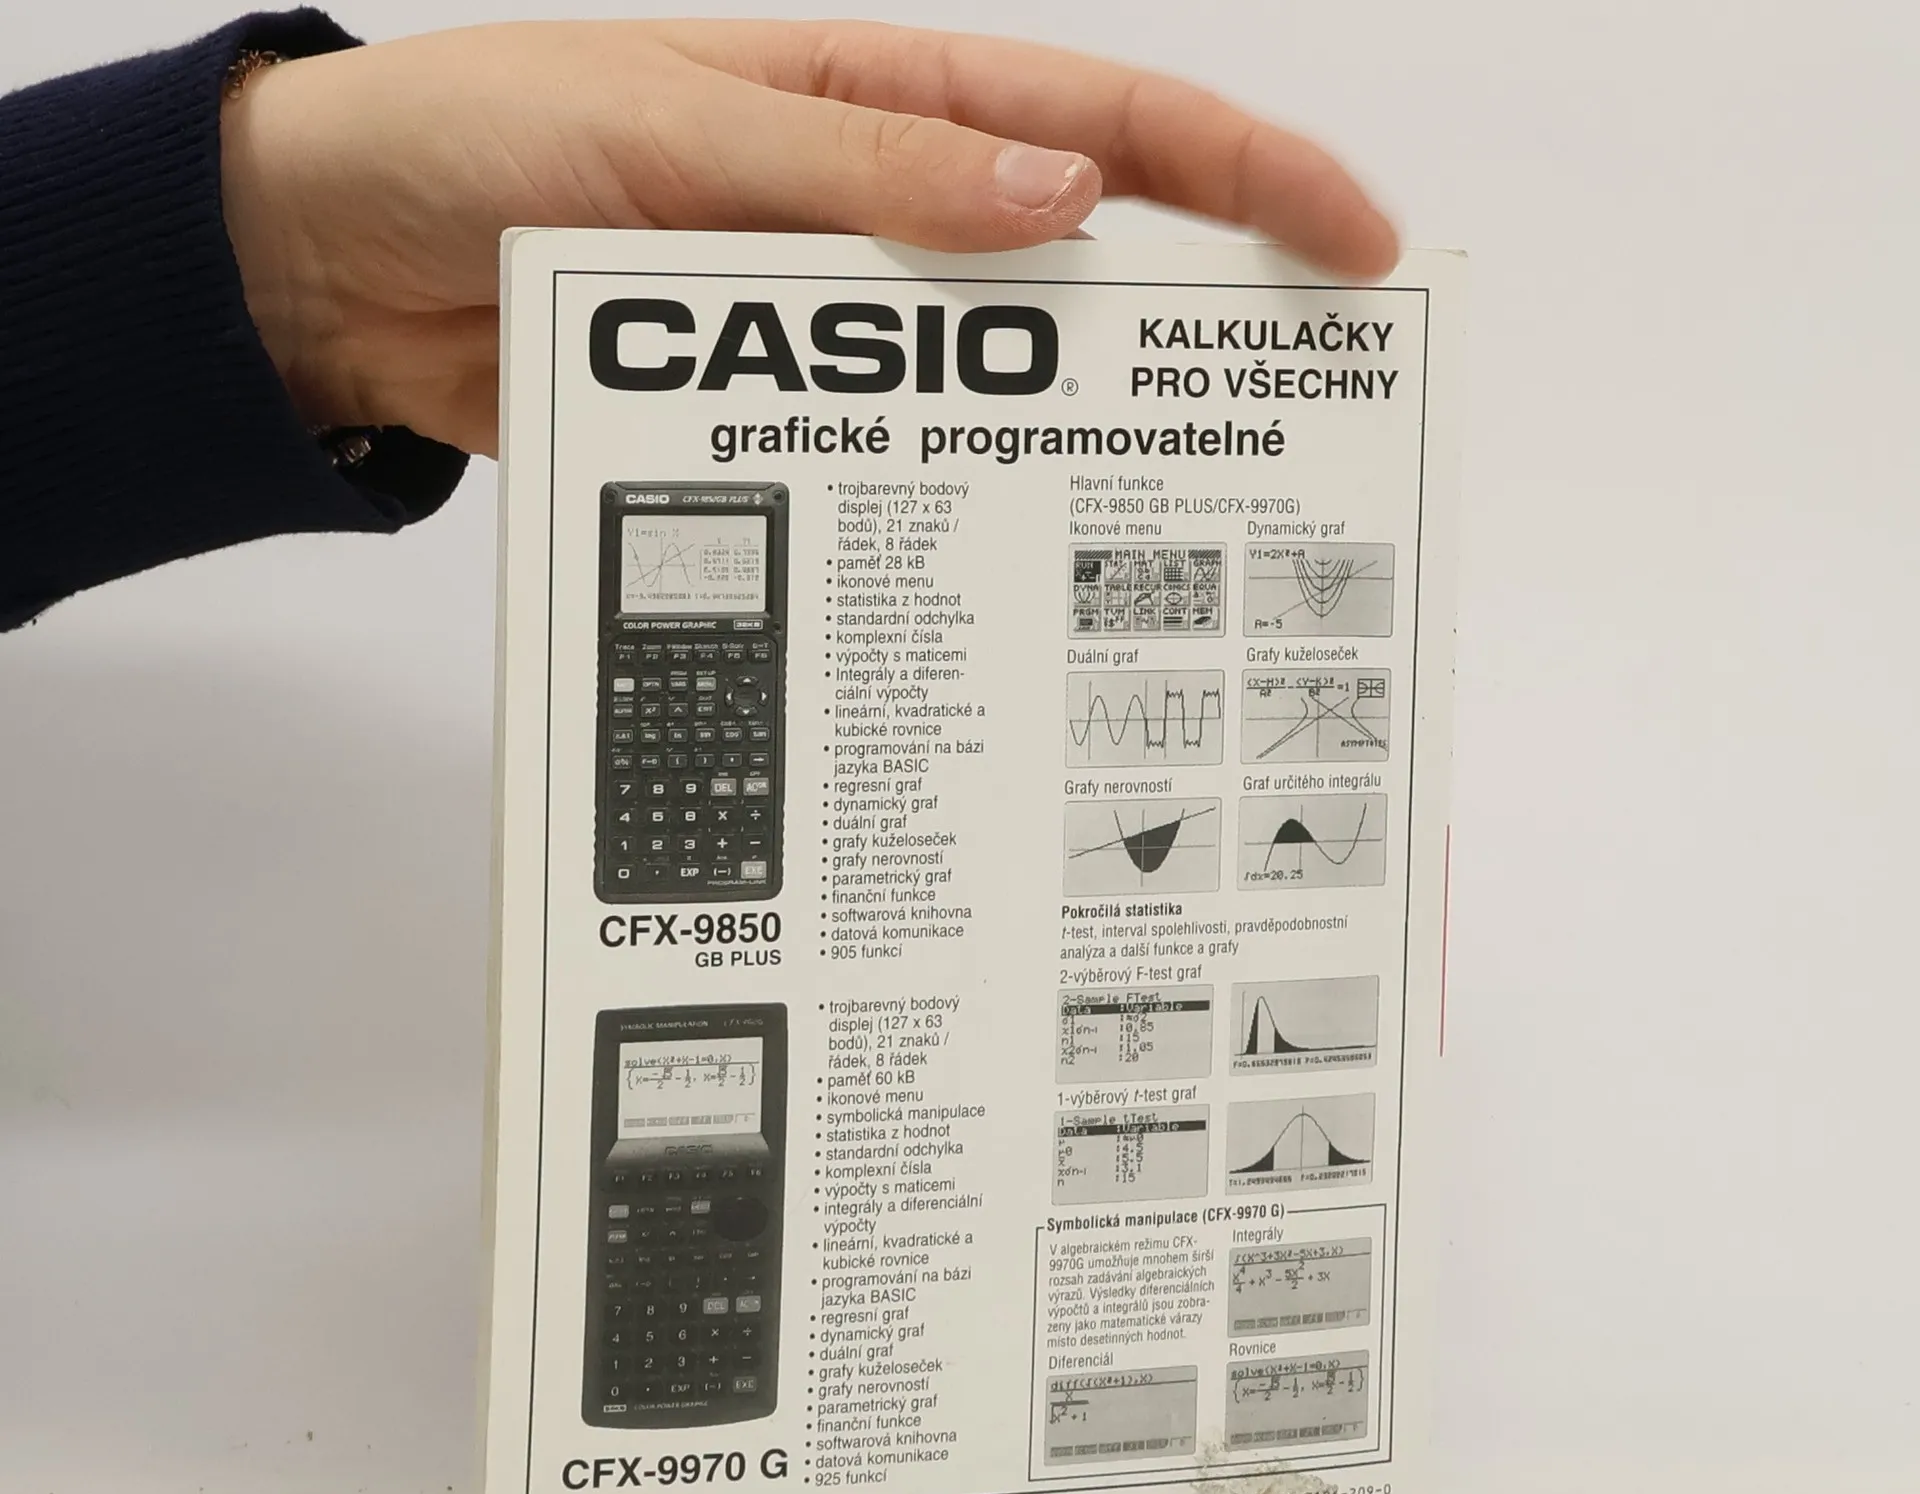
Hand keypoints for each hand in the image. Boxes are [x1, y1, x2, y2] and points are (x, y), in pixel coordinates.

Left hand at [220, 19, 1398, 455]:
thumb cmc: (480, 142)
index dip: (1245, 174)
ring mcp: (829, 329)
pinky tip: (981, 554)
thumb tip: (1062, 200)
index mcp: (877, 100)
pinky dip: (932, 499)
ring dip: (1062, 439)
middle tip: (1300, 413)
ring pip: (985, 385)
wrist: (339, 267)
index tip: (1354, 242)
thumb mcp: (675, 129)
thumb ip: (863, 169)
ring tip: (1162, 516)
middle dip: (1197, 326)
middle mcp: (876, 213)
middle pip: (1077, 266)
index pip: (1103, 122)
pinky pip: (879, 459)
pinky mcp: (773, 421)